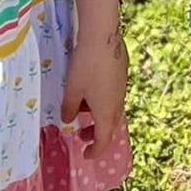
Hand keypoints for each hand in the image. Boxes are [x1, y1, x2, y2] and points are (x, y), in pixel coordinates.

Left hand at [60, 27, 127, 157]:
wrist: (103, 36)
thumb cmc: (85, 66)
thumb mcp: (71, 89)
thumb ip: (69, 108)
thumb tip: (68, 120)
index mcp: (106, 112)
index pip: (103, 140)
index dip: (95, 152)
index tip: (85, 155)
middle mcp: (118, 103)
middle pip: (110, 127)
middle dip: (96, 135)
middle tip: (82, 136)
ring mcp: (122, 88)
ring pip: (113, 110)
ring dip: (99, 117)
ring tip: (83, 110)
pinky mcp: (122, 74)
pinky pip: (114, 96)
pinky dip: (103, 102)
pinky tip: (91, 89)